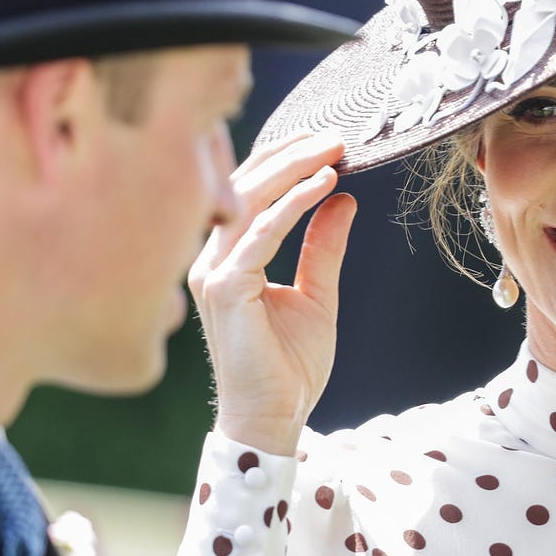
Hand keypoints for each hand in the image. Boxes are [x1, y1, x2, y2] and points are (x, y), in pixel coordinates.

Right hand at [188, 132, 356, 455]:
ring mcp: (212, 273)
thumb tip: (344, 200)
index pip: (246, 194)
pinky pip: (261, 234)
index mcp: (225, 259)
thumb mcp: (317, 296)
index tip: (324, 141)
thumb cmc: (288, 368)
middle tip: (334, 135)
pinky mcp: (225, 290)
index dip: (282, 162)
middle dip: (290, 155)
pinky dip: (294, 204)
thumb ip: (324, 248)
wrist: (273, 420)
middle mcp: (210, 260)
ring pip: (249, 202)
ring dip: (294, 169)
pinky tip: (324, 185)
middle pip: (244, 188)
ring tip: (333, 150)